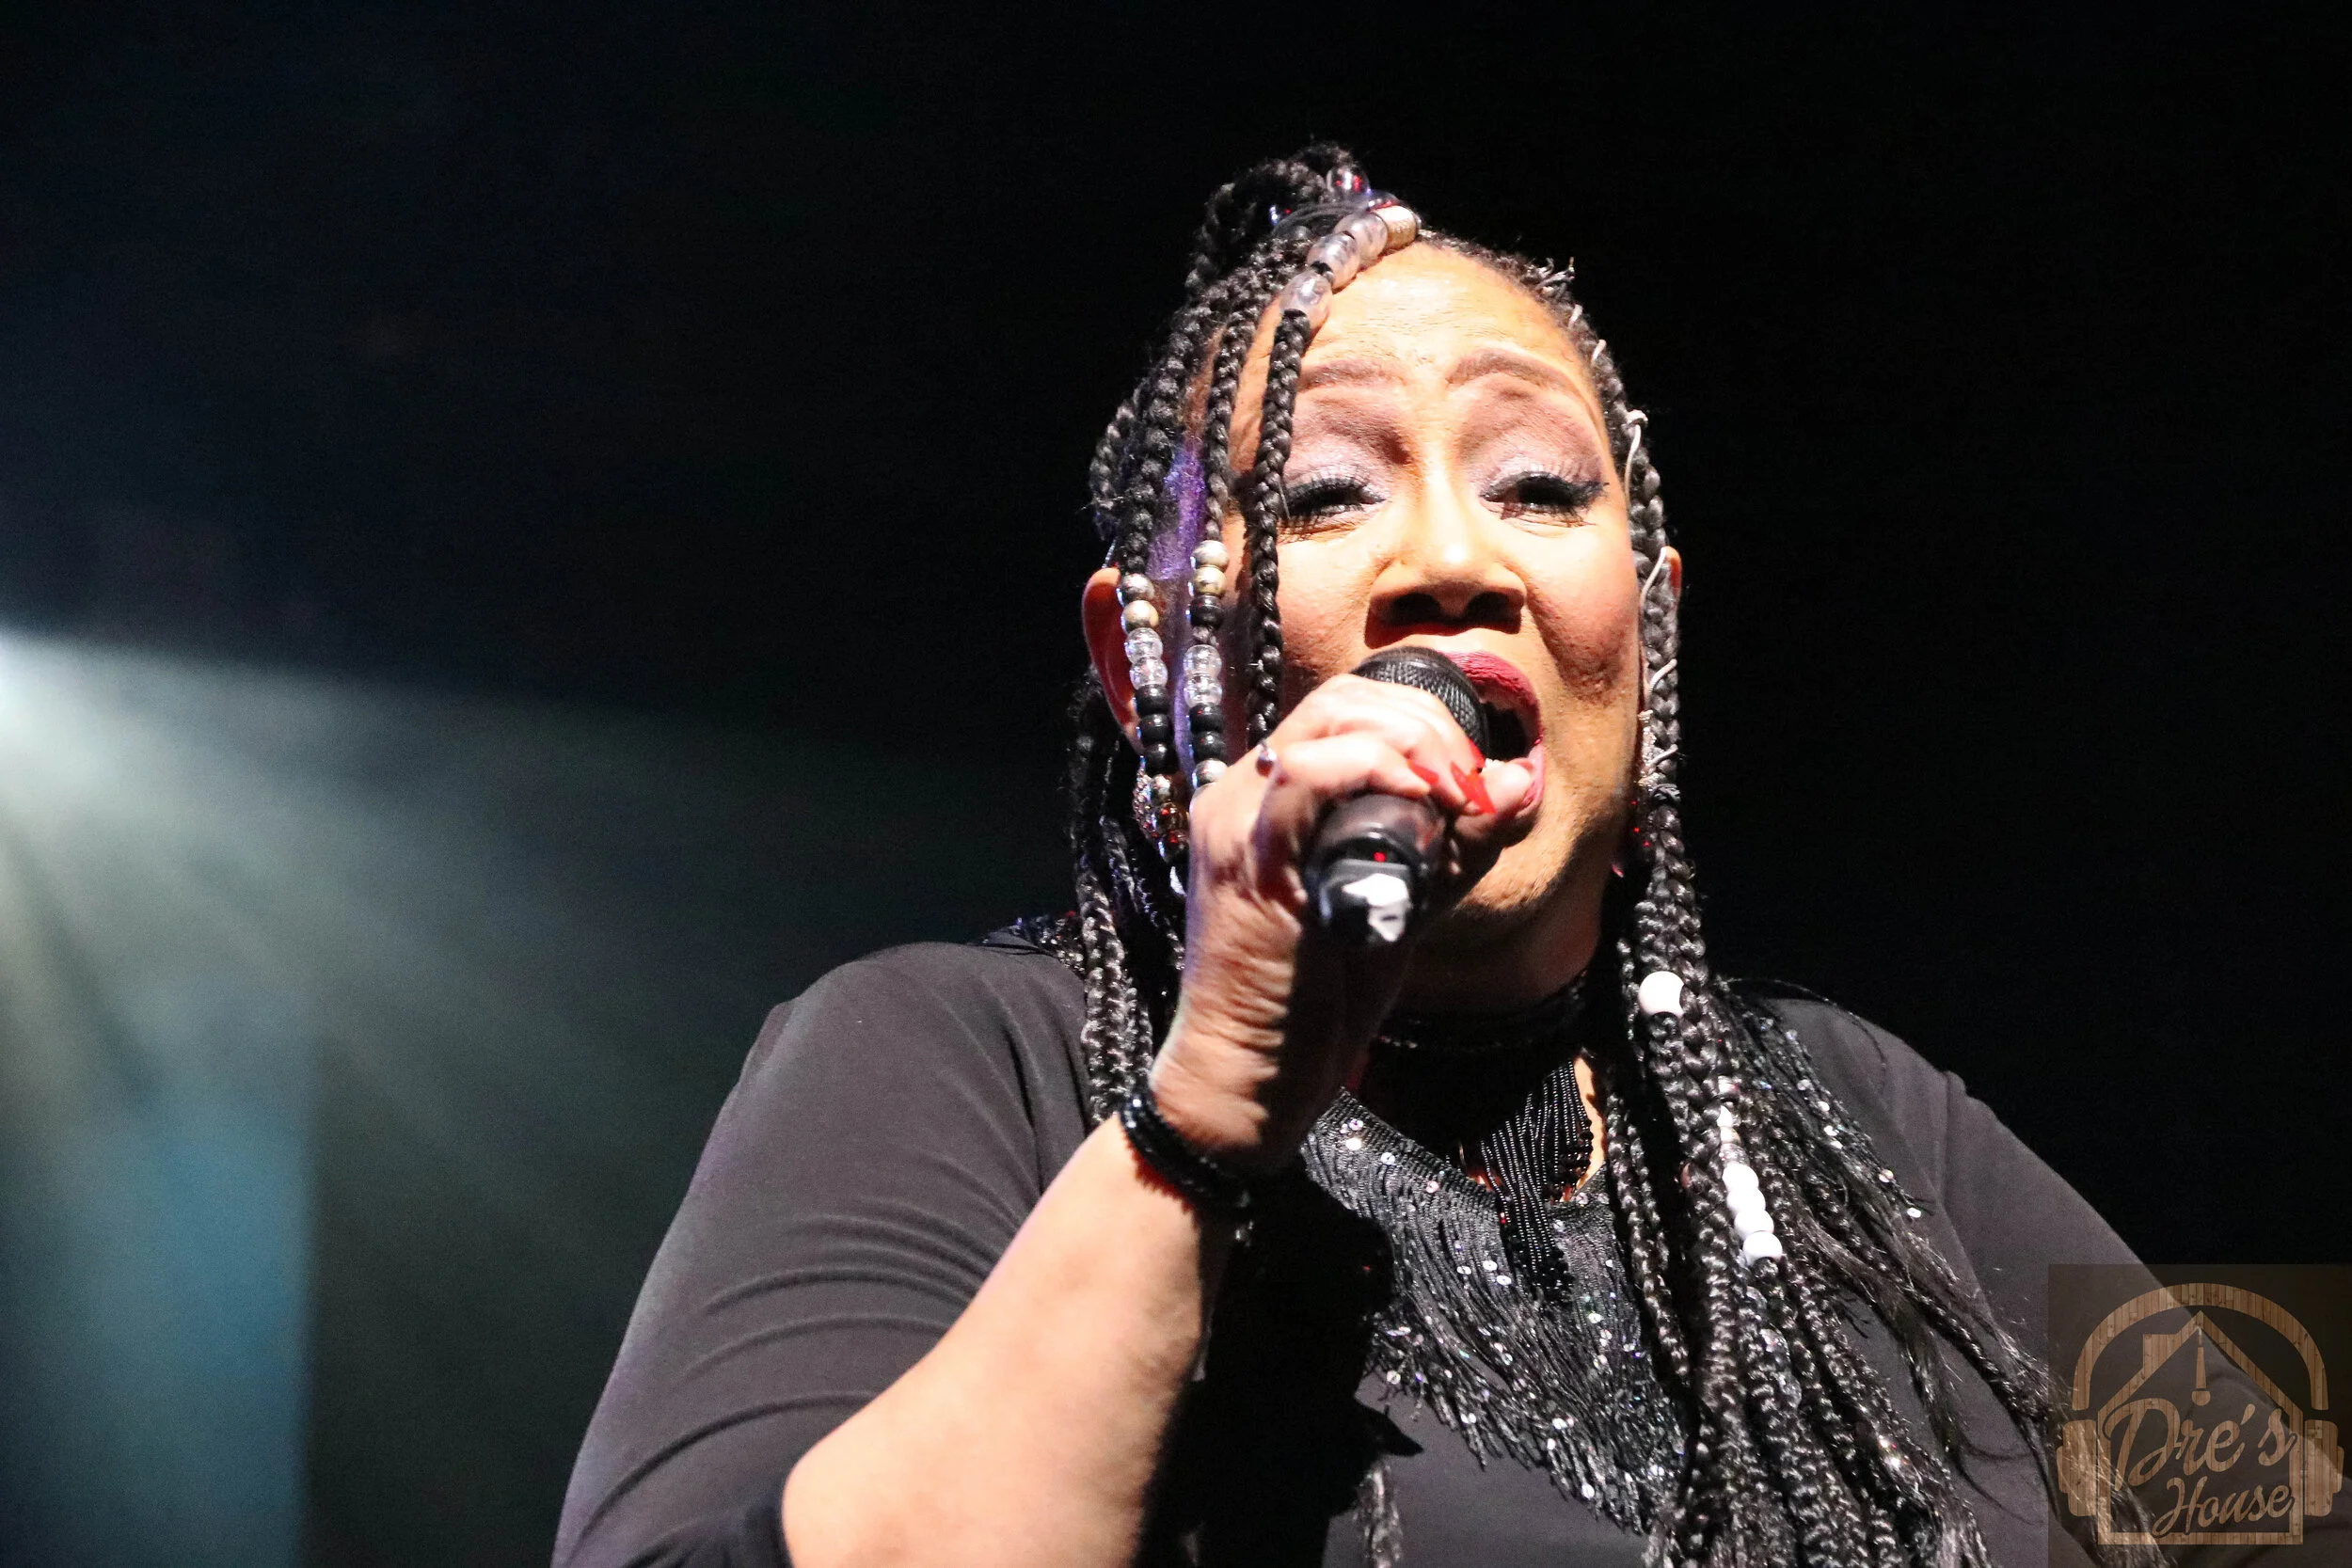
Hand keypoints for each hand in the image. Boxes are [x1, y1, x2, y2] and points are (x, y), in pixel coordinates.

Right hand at [1147, 674, 1541, 1170]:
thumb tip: (1520, 786)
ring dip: (1412, 743)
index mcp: (1273, 796)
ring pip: (1327, 721)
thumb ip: (1457, 850)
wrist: (1251, 1080)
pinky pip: (1307, 777)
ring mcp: (1237, 820)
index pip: (1348, 708)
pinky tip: (1420, 803)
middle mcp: (1245, 792)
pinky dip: (1375, 771)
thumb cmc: (1317, 1000)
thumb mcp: (1405, 906)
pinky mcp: (1247, 858)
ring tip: (1454, 795)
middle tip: (1472, 781)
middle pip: (1341, 698)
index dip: (1424, 719)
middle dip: (1427, 723)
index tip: (1476, 773)